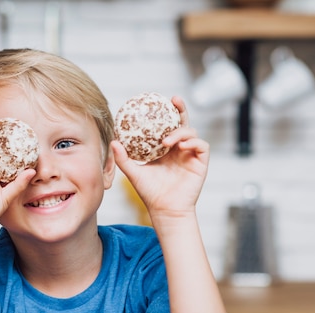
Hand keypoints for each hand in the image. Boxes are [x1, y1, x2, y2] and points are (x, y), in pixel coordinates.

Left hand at [111, 97, 208, 218]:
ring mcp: (190, 155)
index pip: (166, 126)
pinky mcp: (200, 163)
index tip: (157, 101)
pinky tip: (181, 147)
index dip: (164, 113)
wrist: (164, 210)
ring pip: (192, 132)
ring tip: (167, 141)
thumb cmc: (150, 193)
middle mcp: (179, 149)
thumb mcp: (134, 173)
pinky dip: (193, 142)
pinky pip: (201, 145)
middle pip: (183, 123)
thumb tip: (113, 141)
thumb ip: (124, 158)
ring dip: (180, 132)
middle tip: (173, 100)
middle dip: (181, 109)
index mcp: (165, 149)